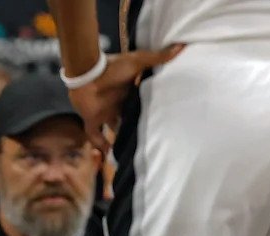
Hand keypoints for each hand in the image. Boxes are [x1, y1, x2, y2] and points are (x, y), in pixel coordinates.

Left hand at [68, 46, 182, 153]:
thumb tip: (181, 46)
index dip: (147, 110)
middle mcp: (117, 104)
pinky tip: (108, 155)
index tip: (160, 118)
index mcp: (128, 92)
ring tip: (130, 152)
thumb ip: (158, 57)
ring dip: (119, 138)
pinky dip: (100, 145)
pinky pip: (95, 136)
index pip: (139, 103)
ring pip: (113, 129)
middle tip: (149, 139)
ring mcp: (104, 112)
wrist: (88, 72)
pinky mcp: (92, 120)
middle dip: (135, 127)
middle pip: (127, 118)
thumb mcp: (139, 61)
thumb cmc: (113, 67)